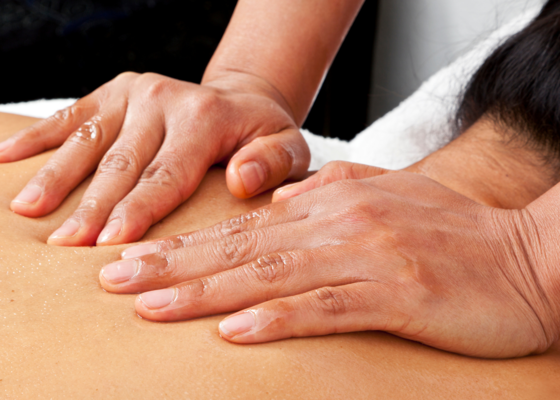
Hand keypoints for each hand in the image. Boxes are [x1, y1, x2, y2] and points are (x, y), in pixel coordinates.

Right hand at [0, 72, 309, 245]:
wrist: (241, 101)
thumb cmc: (263, 134)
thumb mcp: (289, 146)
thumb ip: (274, 163)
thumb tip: (241, 179)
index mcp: (205, 117)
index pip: (166, 175)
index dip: (136, 212)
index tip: (108, 246)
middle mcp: (164, 99)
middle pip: (122, 163)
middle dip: (91, 208)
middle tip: (64, 246)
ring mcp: (134, 92)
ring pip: (89, 140)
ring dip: (56, 177)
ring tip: (28, 211)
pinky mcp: (114, 92)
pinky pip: (73, 115)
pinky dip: (40, 137)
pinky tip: (9, 157)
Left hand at [98, 163, 559, 357]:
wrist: (530, 255)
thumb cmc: (458, 233)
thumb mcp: (388, 196)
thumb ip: (329, 194)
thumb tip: (280, 208)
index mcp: (335, 200)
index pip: (244, 228)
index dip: (187, 244)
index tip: (138, 258)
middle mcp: (342, 222)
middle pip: (242, 249)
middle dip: (173, 266)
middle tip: (114, 280)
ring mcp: (369, 256)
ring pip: (270, 276)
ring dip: (205, 292)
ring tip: (149, 306)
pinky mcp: (399, 293)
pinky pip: (325, 308)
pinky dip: (277, 319)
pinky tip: (233, 331)